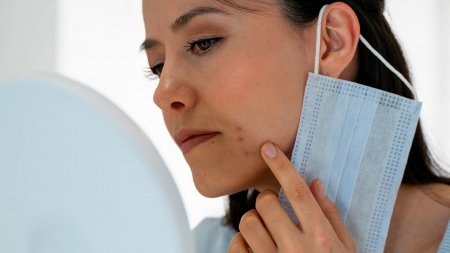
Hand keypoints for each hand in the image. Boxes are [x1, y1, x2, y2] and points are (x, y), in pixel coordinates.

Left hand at [227, 142, 354, 252]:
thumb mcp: (347, 249)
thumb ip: (331, 216)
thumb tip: (315, 183)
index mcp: (322, 239)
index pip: (298, 193)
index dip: (281, 166)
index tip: (267, 148)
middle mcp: (298, 250)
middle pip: (266, 203)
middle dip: (267, 201)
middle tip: (273, 210)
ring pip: (248, 222)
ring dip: (254, 222)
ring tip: (266, 233)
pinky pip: (236, 245)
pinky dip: (242, 242)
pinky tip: (256, 249)